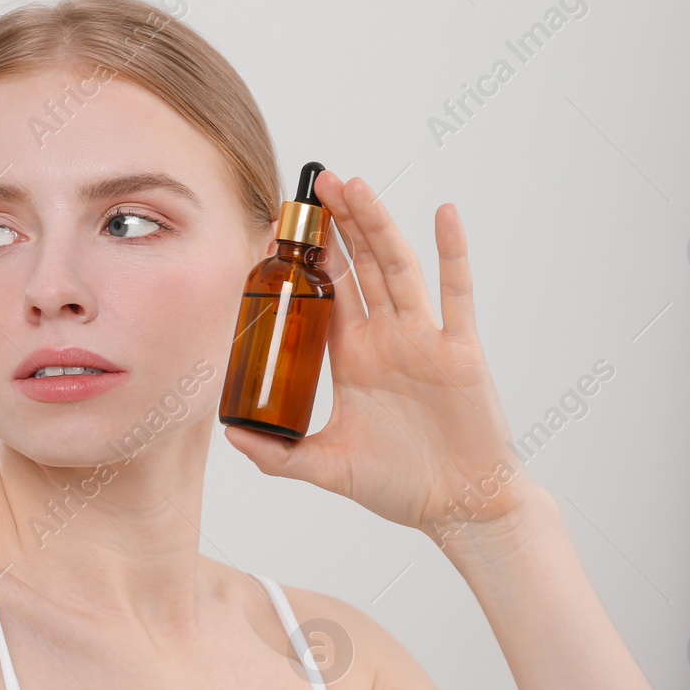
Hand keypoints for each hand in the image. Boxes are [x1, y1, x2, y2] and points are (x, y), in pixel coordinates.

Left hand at [222, 170, 540, 546]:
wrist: (460, 506)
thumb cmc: (401, 486)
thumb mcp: (327, 468)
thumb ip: (278, 454)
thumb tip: (230, 436)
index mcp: (354, 358)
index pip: (327, 295)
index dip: (309, 260)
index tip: (285, 227)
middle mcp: (387, 339)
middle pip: (359, 268)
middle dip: (339, 226)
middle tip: (316, 184)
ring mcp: (424, 340)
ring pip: (397, 269)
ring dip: (378, 225)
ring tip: (355, 185)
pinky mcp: (460, 350)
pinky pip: (456, 294)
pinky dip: (453, 253)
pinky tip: (445, 214)